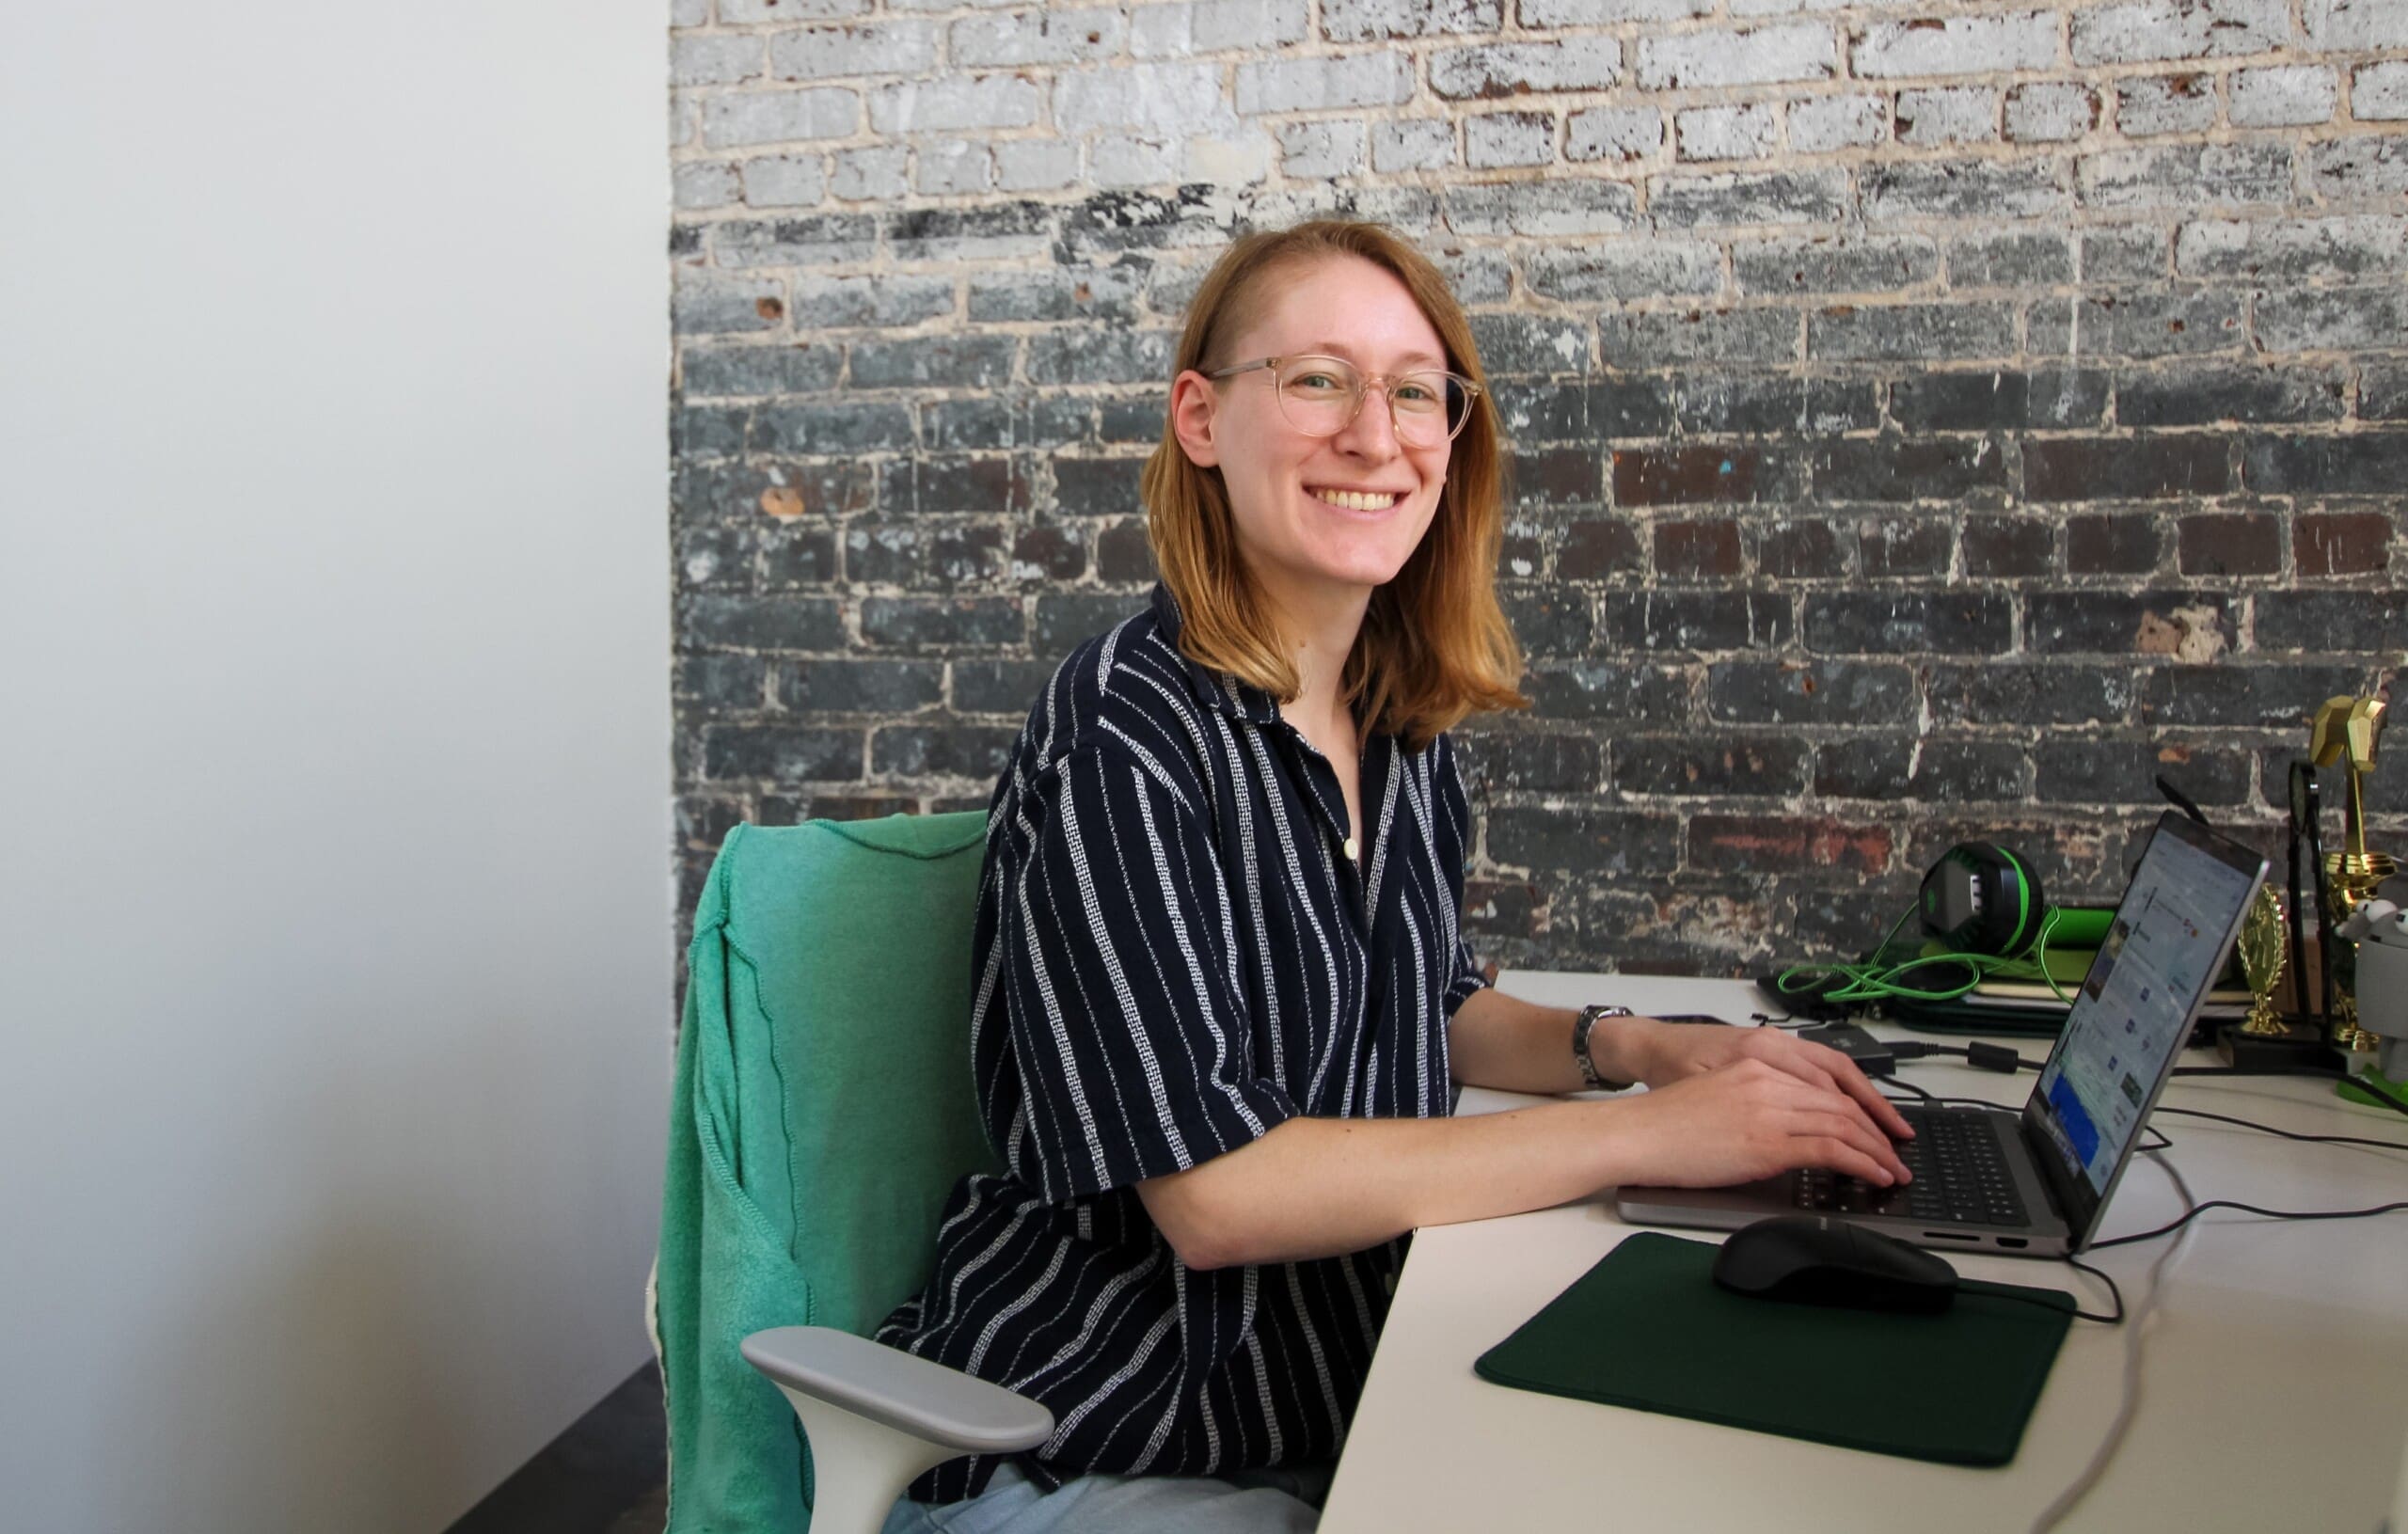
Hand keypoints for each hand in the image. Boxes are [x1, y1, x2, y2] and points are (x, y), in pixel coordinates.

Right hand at [1615, 1017, 1915, 1143]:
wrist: (1635, 1133)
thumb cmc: (1665, 1124)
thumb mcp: (1718, 1100)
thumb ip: (1756, 1106)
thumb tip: (1786, 1134)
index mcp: (1758, 1068)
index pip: (1826, 1084)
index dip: (1861, 1108)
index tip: (1878, 1128)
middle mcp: (1769, 1081)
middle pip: (1842, 1102)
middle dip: (1877, 1131)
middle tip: (1897, 1153)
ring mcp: (1770, 1110)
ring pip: (1844, 1124)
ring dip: (1877, 1151)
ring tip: (1893, 1171)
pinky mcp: (1768, 1141)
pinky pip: (1831, 1149)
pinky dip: (1861, 1163)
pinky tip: (1874, 1176)